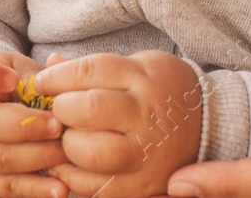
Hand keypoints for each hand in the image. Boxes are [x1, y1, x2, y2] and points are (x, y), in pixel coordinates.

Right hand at [0, 50, 72, 197]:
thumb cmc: (8, 81)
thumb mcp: (16, 66)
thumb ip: (35, 73)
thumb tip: (58, 78)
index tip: (13, 78)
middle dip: (24, 126)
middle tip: (57, 125)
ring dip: (36, 157)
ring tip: (66, 152)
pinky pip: (6, 186)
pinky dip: (35, 189)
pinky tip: (59, 188)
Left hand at [33, 51, 201, 197]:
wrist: (209, 125)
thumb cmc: (162, 91)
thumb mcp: (136, 66)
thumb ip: (92, 69)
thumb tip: (50, 64)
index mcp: (143, 78)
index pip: (90, 71)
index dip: (57, 77)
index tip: (41, 82)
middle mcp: (146, 115)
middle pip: (89, 110)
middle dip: (61, 110)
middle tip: (57, 113)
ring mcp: (146, 153)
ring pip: (92, 153)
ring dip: (66, 147)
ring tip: (66, 139)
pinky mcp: (143, 186)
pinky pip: (97, 188)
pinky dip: (74, 177)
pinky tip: (70, 165)